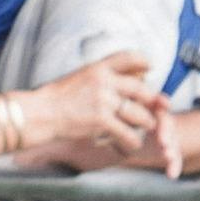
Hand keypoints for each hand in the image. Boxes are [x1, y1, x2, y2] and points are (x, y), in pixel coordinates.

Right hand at [25, 51, 175, 165]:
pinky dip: (132, 140)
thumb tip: (119, 81)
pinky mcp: (102, 121)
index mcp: (97, 68)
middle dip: (153, 100)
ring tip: (147, 126)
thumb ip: (99, 78)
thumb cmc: (54, 99)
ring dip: (146, 122)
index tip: (150, 67)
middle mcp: (104, 81)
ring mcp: (104, 101)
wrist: (39, 113)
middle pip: (141, 89)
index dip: (143, 61)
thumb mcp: (77, 78)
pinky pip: (128, 133)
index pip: (128, 57)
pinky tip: (132, 144)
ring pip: (139, 113)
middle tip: (161, 106)